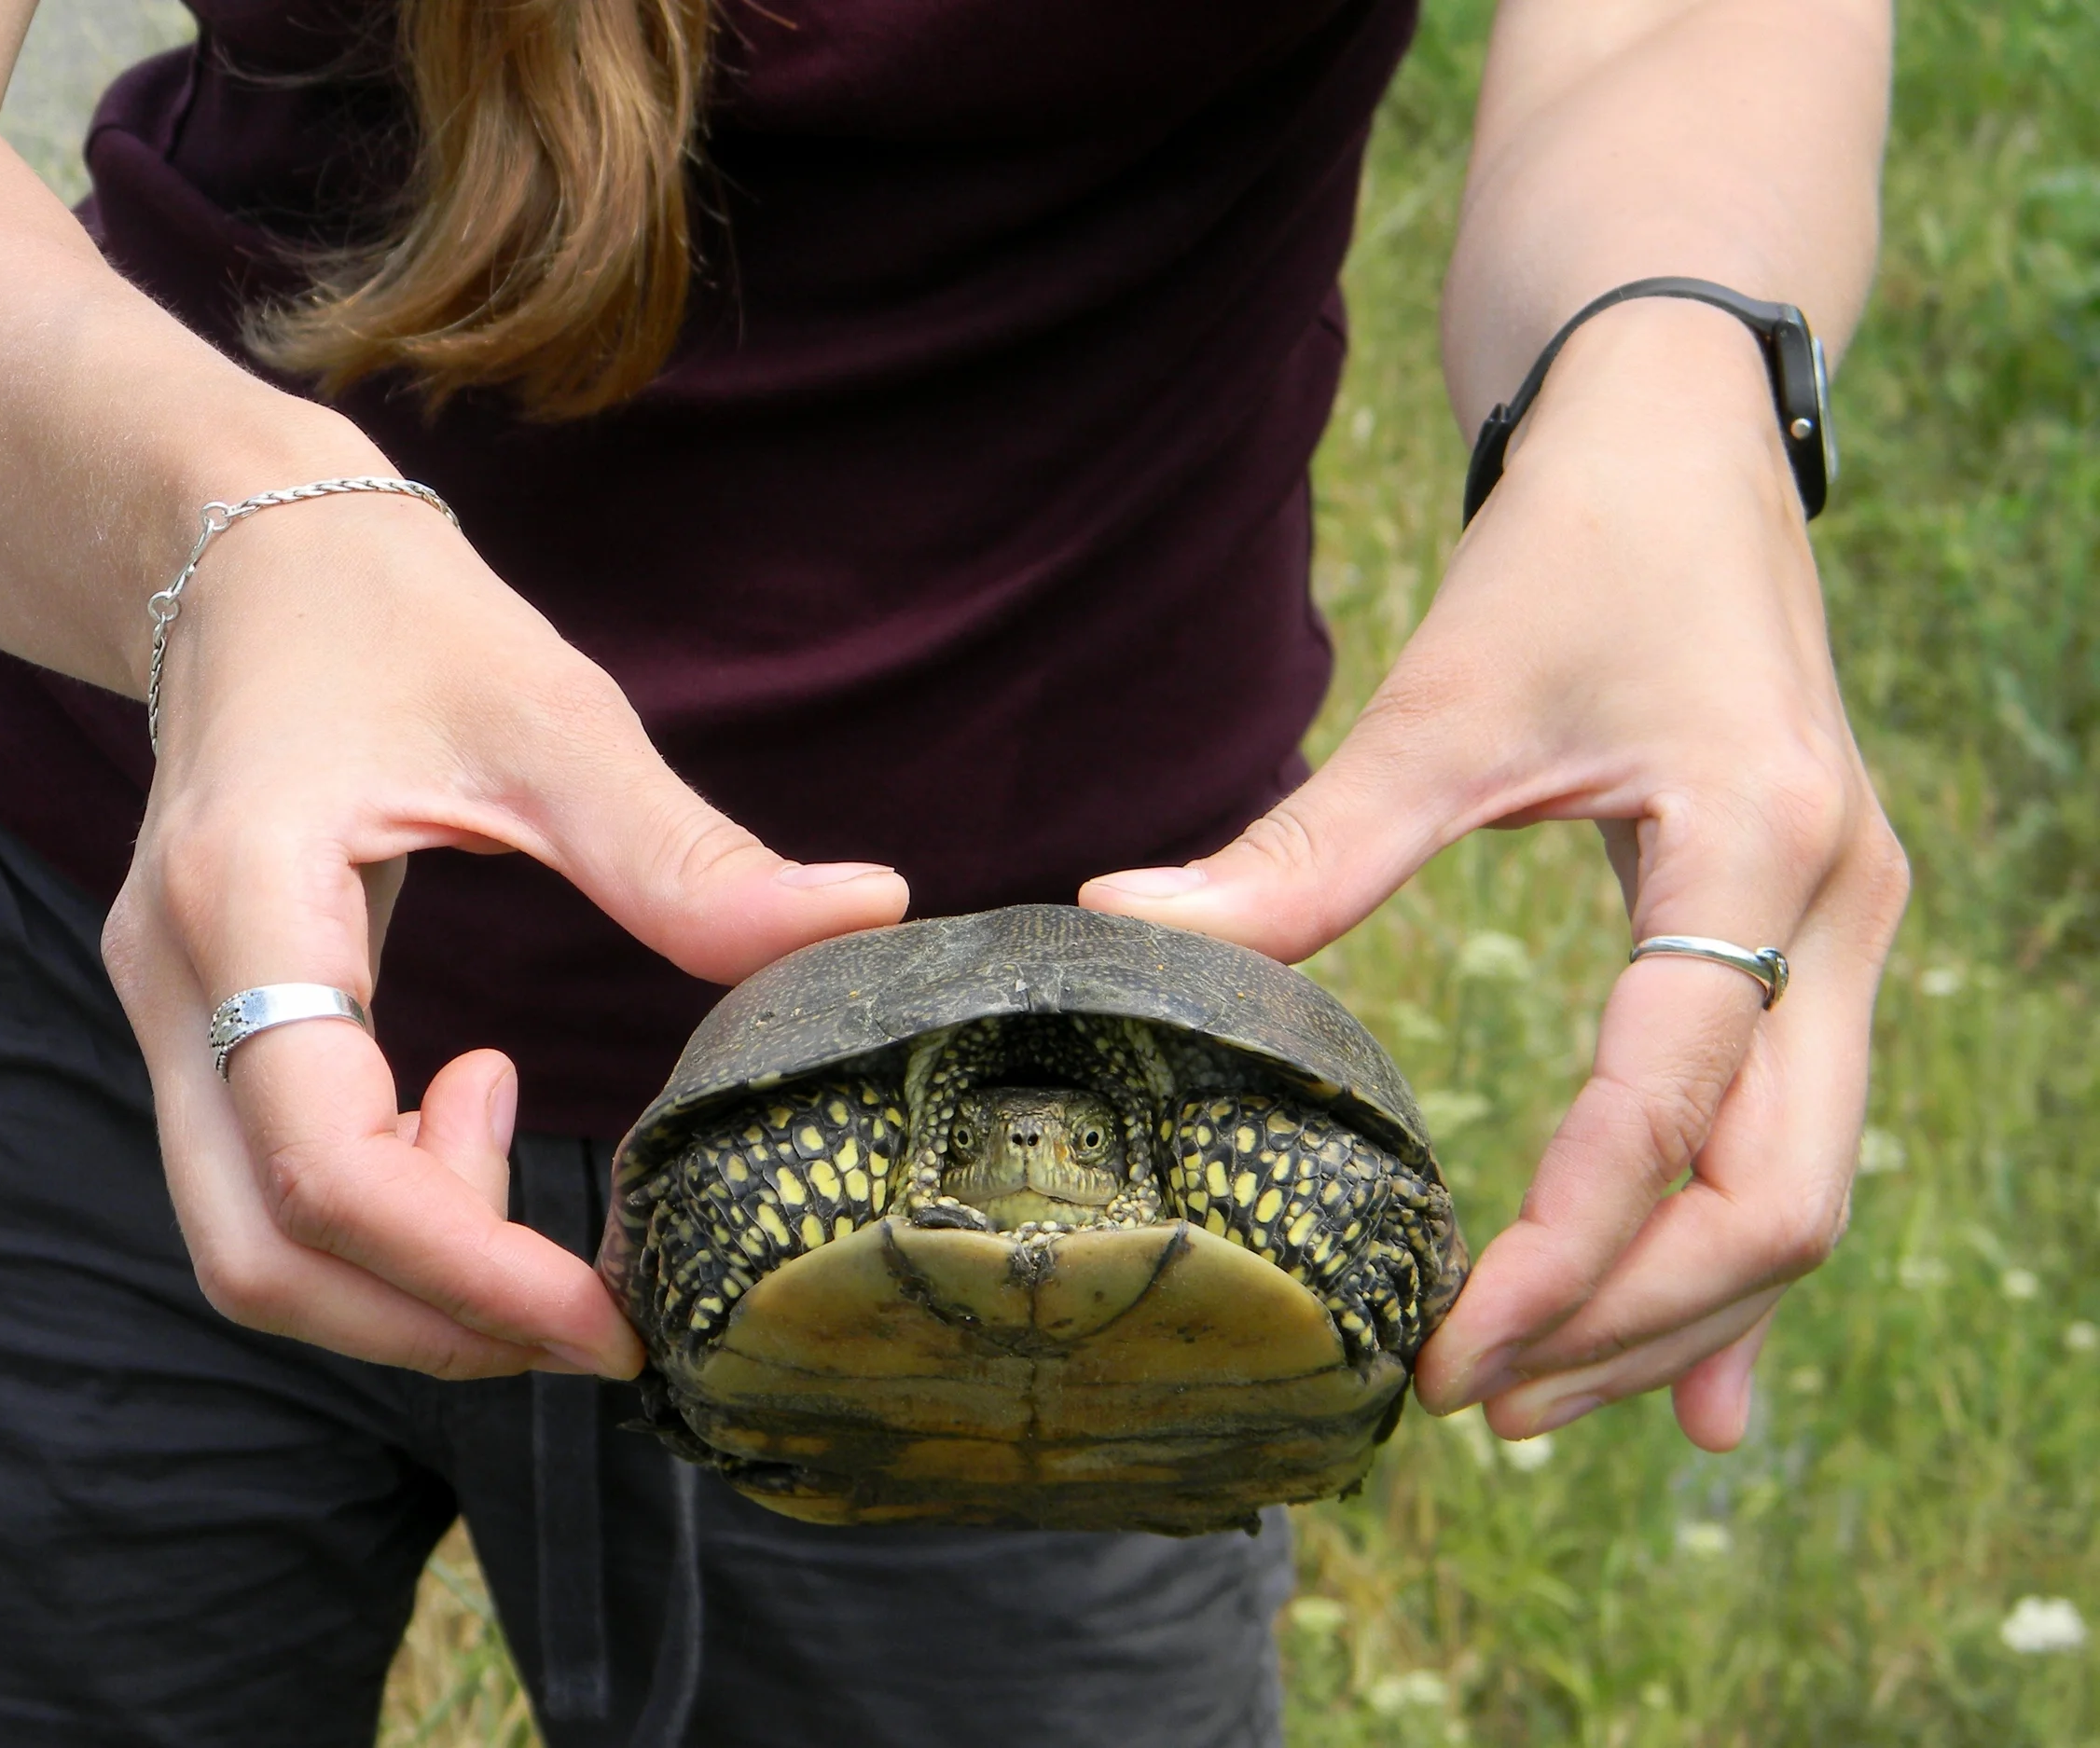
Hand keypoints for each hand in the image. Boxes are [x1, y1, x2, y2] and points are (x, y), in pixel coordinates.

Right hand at [102, 491, 908, 1378]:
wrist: (250, 556)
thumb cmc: (399, 619)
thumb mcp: (553, 720)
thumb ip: (688, 855)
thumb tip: (867, 918)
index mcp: (250, 903)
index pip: (327, 1165)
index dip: (470, 1271)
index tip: (609, 1315)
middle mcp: (174, 983)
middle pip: (261, 1254)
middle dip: (436, 1321)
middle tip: (593, 1314)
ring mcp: (164, 1012)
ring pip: (248, 1241)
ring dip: (401, 1279)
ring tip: (529, 1181)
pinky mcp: (192, 1023)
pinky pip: (261, 1183)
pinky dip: (376, 1212)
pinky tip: (472, 1116)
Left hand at [1081, 302, 1907, 1450]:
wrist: (1685, 447)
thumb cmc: (1571, 554)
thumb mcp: (1442, 701)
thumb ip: (1308, 842)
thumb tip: (1124, 921)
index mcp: (1754, 850)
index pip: (1663, 1114)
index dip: (1558, 1258)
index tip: (1437, 1353)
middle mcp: (1841, 912)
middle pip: (1777, 1198)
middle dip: (1627, 1322)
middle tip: (1474, 1401)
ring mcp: (1849, 934)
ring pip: (1798, 1190)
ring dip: (1673, 1314)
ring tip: (1531, 1402)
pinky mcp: (1815, 944)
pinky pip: (1793, 1141)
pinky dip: (1727, 1266)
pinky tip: (1685, 1395)